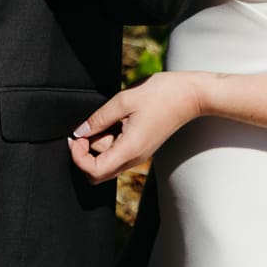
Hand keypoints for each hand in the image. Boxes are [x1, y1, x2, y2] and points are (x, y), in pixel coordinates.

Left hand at [68, 72, 206, 182]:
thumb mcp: (124, 100)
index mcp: (129, 149)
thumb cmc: (162, 94)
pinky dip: (110, 139)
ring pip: (108, 160)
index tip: (76, 137)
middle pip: (99, 171)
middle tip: (86, 127)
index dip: (78, 158)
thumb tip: (80, 131)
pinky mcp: (142, 147)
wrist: (190, 95)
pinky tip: (116, 119)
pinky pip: (118, 151)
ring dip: (99, 142)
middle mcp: (134, 158)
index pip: (94, 171)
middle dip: (85, 152)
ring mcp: (139, 154)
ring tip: (108, 116)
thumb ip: (99, 118)